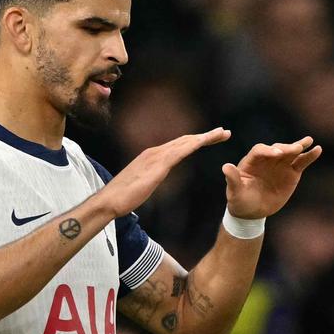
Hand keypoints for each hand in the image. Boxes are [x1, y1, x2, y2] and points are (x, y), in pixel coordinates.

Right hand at [99, 128, 229, 216]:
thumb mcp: (145, 184)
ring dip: (204, 137)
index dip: (197, 141)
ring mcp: (155, 157)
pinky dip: (192, 145)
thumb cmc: (124, 196)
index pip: (180, 145)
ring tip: (221, 134)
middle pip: (186, 140)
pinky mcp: (156, 166)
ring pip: (185, 143)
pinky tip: (203, 142)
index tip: (213, 138)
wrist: (109, 201)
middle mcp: (155, 152)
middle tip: (224, 132)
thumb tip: (156, 177)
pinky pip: (178, 152)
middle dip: (206, 135)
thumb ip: (153, 177)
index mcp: (153, 156)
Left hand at [224, 136, 321, 218]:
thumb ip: (232, 179)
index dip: (268, 151)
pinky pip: (301, 162)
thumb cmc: (240, 201)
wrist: (252, 211)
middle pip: (277, 149)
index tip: (276, 154)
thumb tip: (226, 167)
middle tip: (295, 148)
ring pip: (290, 153)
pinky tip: (317, 149)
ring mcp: (280, 165)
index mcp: (251, 161)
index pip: (260, 151)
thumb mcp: (235, 192)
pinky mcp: (291, 172)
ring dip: (299, 146)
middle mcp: (267, 159)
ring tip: (309, 141)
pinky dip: (309, 156)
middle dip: (286, 148)